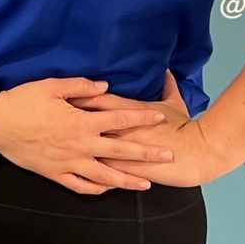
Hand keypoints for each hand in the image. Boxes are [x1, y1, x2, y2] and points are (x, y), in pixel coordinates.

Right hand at [0, 76, 177, 195]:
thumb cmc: (24, 100)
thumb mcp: (51, 86)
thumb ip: (81, 86)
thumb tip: (106, 87)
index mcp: (82, 121)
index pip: (120, 118)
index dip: (142, 117)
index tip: (160, 117)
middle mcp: (80, 145)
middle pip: (120, 151)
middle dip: (147, 154)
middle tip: (169, 157)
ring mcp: (69, 163)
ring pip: (105, 177)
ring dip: (127, 181)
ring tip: (146, 185)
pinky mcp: (55, 174)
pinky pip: (79, 186)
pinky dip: (95, 189)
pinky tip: (107, 189)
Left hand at [66, 69, 228, 187]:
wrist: (196, 153)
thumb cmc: (185, 127)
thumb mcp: (175, 103)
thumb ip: (167, 86)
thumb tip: (166, 71)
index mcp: (128, 113)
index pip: (99, 101)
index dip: (80, 97)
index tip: (63, 95)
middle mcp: (119, 132)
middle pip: (87, 122)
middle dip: (66, 119)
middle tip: (47, 116)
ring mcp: (120, 152)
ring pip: (87, 149)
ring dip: (70, 146)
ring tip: (52, 143)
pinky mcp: (123, 170)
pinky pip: (98, 173)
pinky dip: (84, 171)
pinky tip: (69, 169)